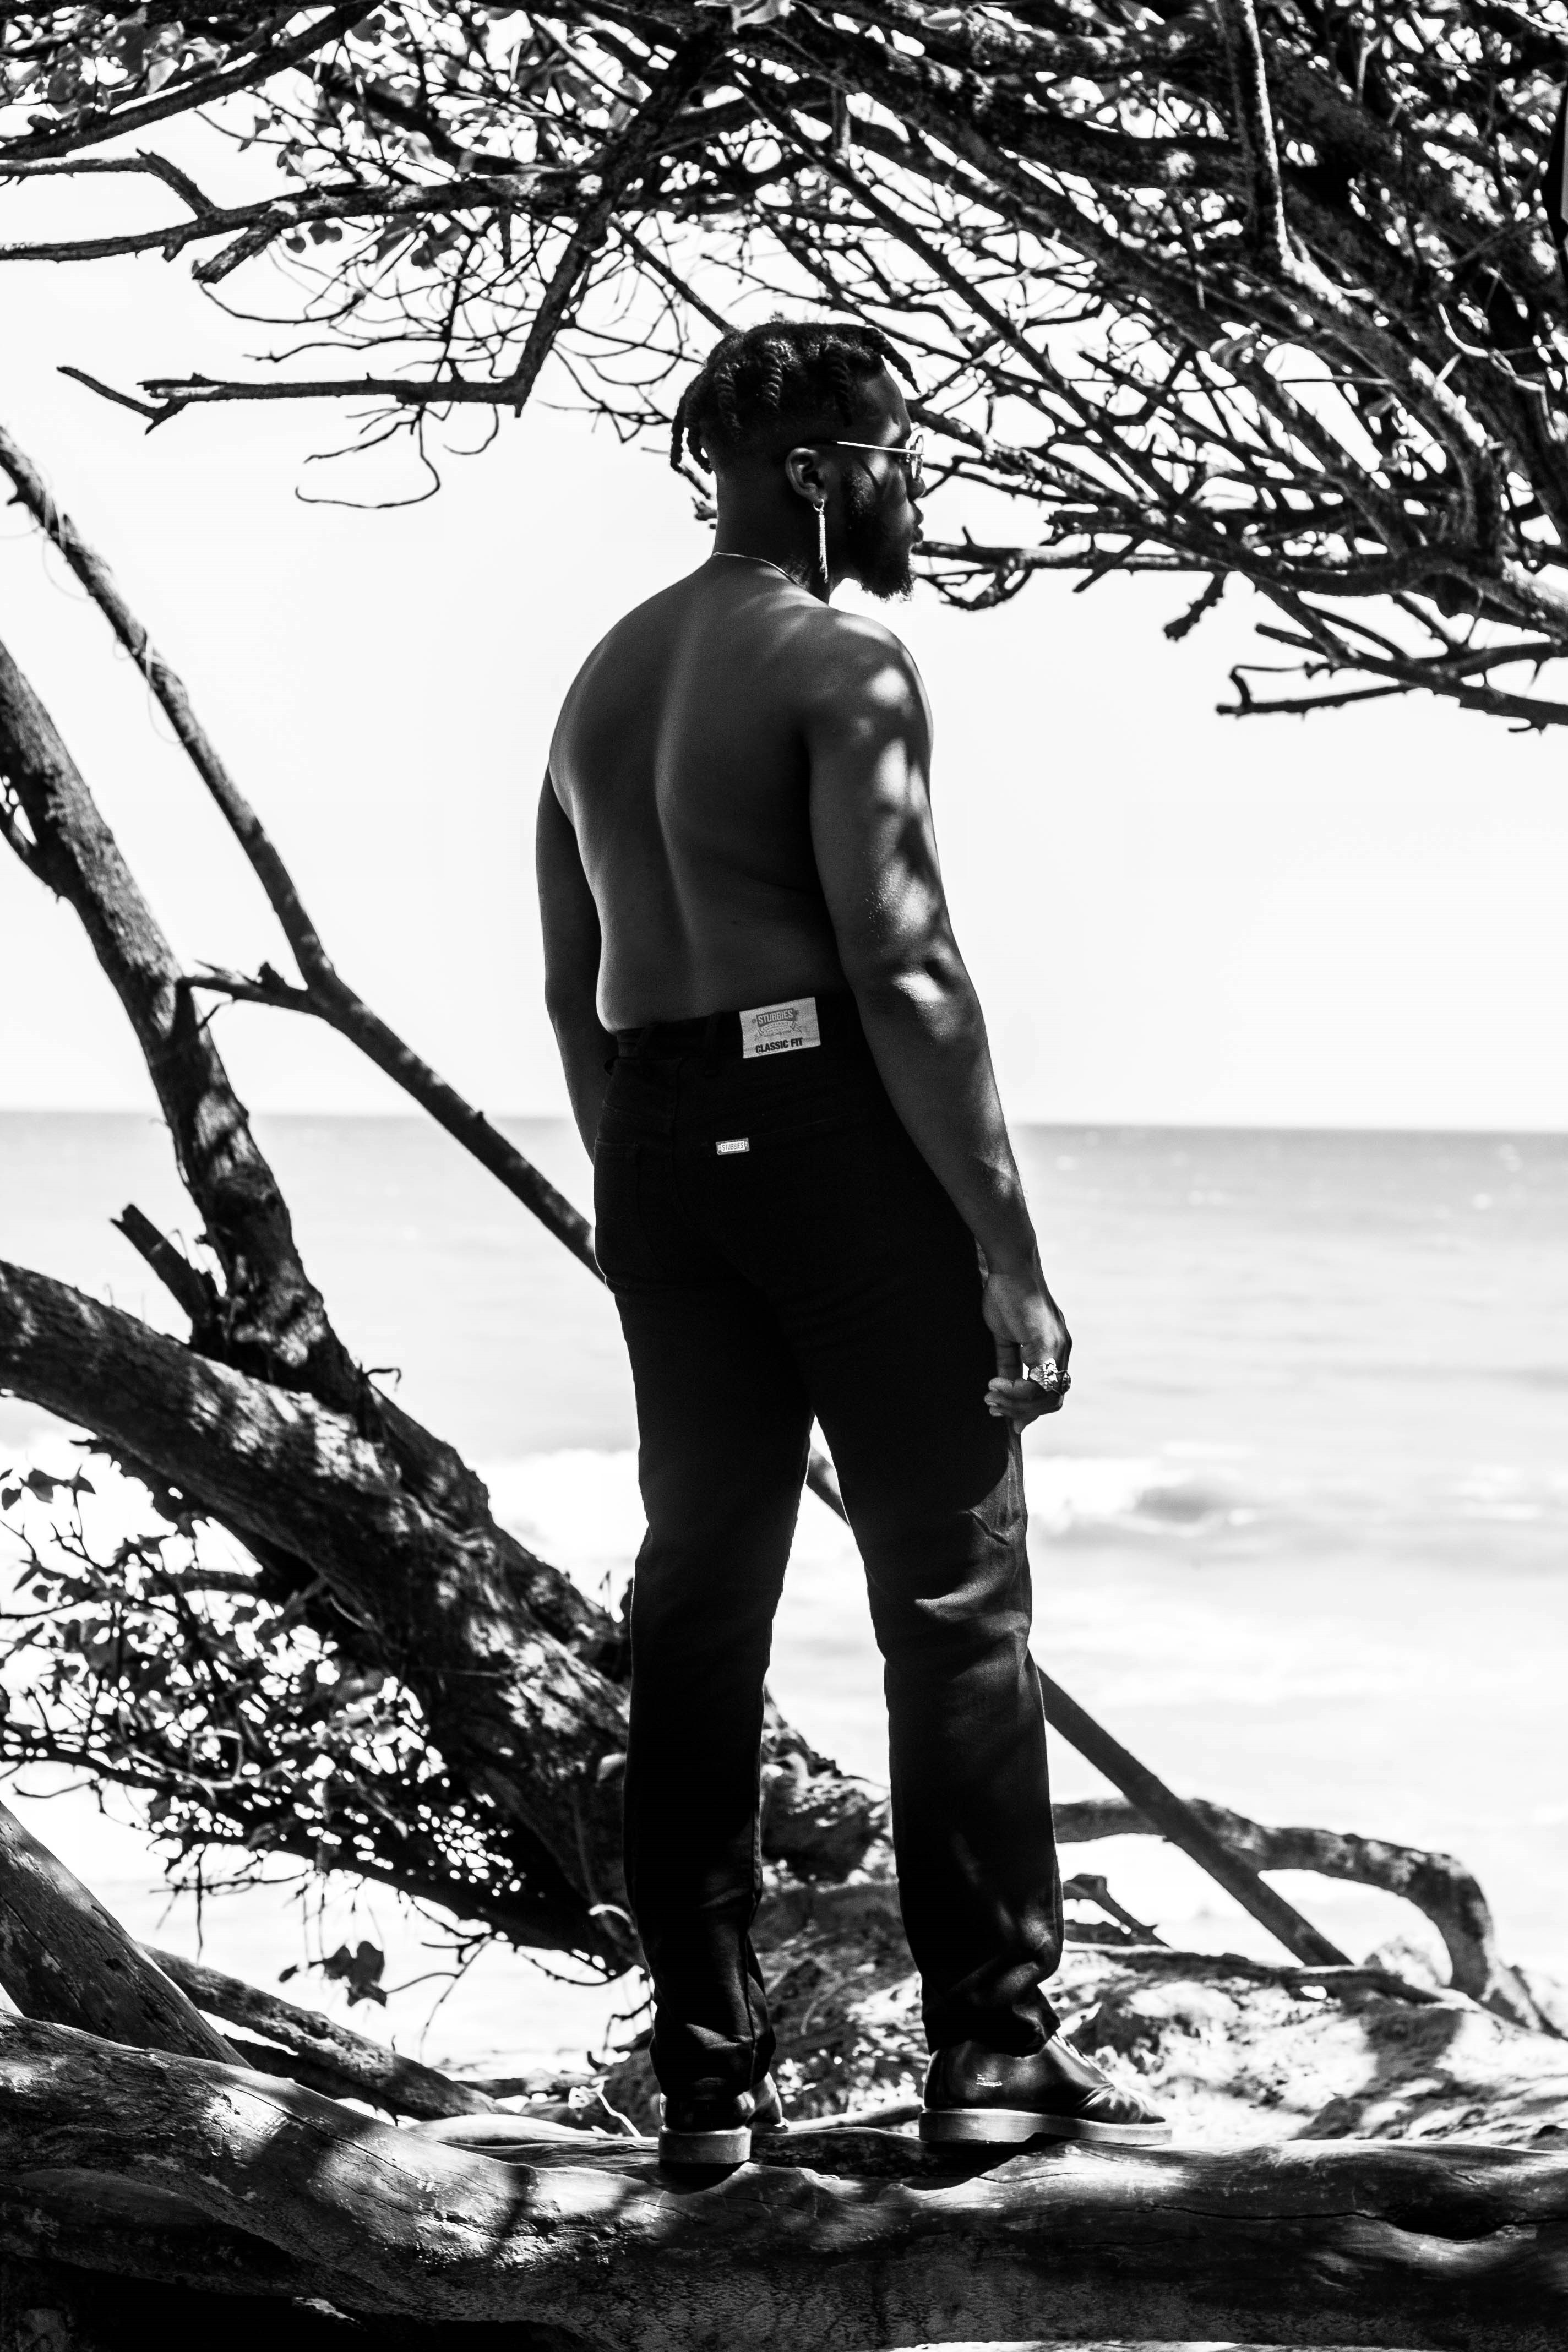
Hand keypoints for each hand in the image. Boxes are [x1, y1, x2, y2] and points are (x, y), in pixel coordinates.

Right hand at [981, 1256, 1071, 1427]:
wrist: (1011, 1267)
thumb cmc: (1006, 1296)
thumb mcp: (1005, 1338)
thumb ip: (1008, 1365)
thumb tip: (1002, 1392)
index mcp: (1055, 1350)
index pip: (1051, 1393)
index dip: (1028, 1410)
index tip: (1000, 1412)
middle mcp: (1063, 1351)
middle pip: (1053, 1401)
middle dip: (1021, 1412)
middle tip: (994, 1408)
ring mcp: (1058, 1348)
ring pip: (1047, 1396)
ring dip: (1016, 1404)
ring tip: (991, 1396)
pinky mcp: (1047, 1344)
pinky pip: (1038, 1383)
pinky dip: (1015, 1391)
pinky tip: (995, 1385)